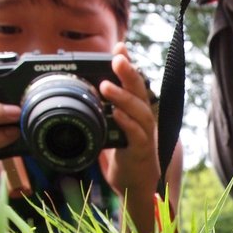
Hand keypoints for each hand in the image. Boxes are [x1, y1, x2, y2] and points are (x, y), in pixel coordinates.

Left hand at [97, 43, 161, 232]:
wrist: (135, 187)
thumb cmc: (124, 156)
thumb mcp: (113, 129)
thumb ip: (104, 111)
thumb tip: (88, 90)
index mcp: (136, 111)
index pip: (134, 82)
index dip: (129, 64)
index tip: (119, 46)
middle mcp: (144, 119)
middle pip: (140, 91)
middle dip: (129, 72)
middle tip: (117, 57)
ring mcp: (145, 135)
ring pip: (139, 111)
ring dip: (123, 97)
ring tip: (107, 85)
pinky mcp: (140, 152)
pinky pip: (136, 135)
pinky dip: (126, 124)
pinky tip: (115, 115)